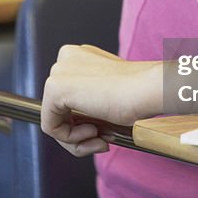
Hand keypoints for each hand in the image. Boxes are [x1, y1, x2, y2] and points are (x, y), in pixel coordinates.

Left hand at [41, 44, 161, 156]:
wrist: (147, 89)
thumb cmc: (139, 93)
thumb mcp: (108, 96)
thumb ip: (91, 104)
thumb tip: (80, 126)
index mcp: (81, 56)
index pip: (69, 98)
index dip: (86, 122)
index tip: (106, 131)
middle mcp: (66, 58)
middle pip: (60, 109)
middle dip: (81, 132)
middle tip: (103, 140)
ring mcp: (58, 71)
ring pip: (54, 121)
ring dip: (78, 139)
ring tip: (101, 140)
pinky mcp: (54, 87)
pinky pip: (51, 127)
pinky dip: (71, 139)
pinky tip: (94, 132)